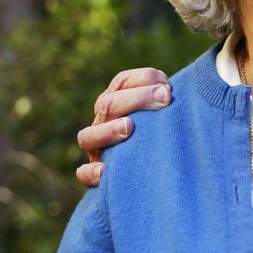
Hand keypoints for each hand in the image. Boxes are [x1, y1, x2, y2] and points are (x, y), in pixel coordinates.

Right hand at [75, 68, 171, 185]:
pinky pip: (83, 173)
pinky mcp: (96, 172)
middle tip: (164, 99)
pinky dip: (92, 172)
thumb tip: (168, 91)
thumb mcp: (169, 107)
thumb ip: (167, 94)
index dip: (144, 79)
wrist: (164, 162)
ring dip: (108, 131)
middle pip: (107, 104)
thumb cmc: (169, 126)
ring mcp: (97, 146)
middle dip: (137, 98)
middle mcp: (104, 119)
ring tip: (129, 127)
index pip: (123, 81)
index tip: (168, 87)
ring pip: (87, 136)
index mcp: (119, 98)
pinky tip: (107, 171)